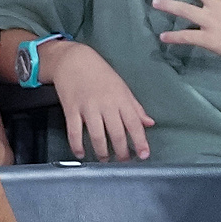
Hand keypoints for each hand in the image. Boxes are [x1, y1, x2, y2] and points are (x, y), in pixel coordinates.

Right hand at [44, 41, 153, 160]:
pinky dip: (77, 146)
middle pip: (116, 133)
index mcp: (121, 99)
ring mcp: (88, 107)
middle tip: (123, 161)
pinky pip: (74, 132)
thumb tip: (149, 123)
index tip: (144, 155)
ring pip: (97, 136)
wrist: (74, 60)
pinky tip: (81, 154)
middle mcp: (106, 105)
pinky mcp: (71, 109)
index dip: (140, 141)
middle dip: (121, 152)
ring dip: (102, 152)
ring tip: (105, 160)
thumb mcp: (122, 87)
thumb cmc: (100, 73)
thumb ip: (135, 107)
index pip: (134, 124)